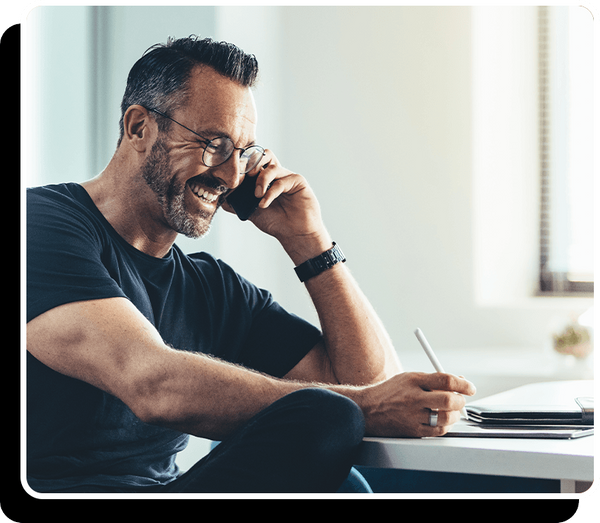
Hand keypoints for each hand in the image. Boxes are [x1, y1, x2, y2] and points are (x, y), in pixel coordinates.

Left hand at [222, 150, 331, 262]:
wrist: (295, 234)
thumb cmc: (277, 222)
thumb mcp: (251, 212)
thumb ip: (237, 203)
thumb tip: (220, 197)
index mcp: (265, 178)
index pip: (253, 162)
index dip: (243, 164)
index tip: (234, 175)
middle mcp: (277, 174)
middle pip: (264, 154)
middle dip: (252, 163)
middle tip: (245, 176)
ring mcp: (287, 176)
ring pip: (271, 166)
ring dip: (260, 180)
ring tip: (256, 196)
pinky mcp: (297, 181)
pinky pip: (281, 181)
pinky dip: (270, 192)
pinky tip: (264, 204)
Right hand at [356, 372, 475, 437]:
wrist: (368, 409)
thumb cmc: (390, 392)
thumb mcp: (409, 378)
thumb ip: (432, 380)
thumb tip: (459, 381)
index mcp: (413, 380)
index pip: (445, 379)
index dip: (462, 383)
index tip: (469, 387)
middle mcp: (413, 397)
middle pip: (447, 399)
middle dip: (460, 400)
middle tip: (460, 400)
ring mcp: (413, 416)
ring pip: (445, 418)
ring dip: (454, 415)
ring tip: (451, 411)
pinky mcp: (413, 430)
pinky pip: (438, 431)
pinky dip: (445, 426)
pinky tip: (442, 421)